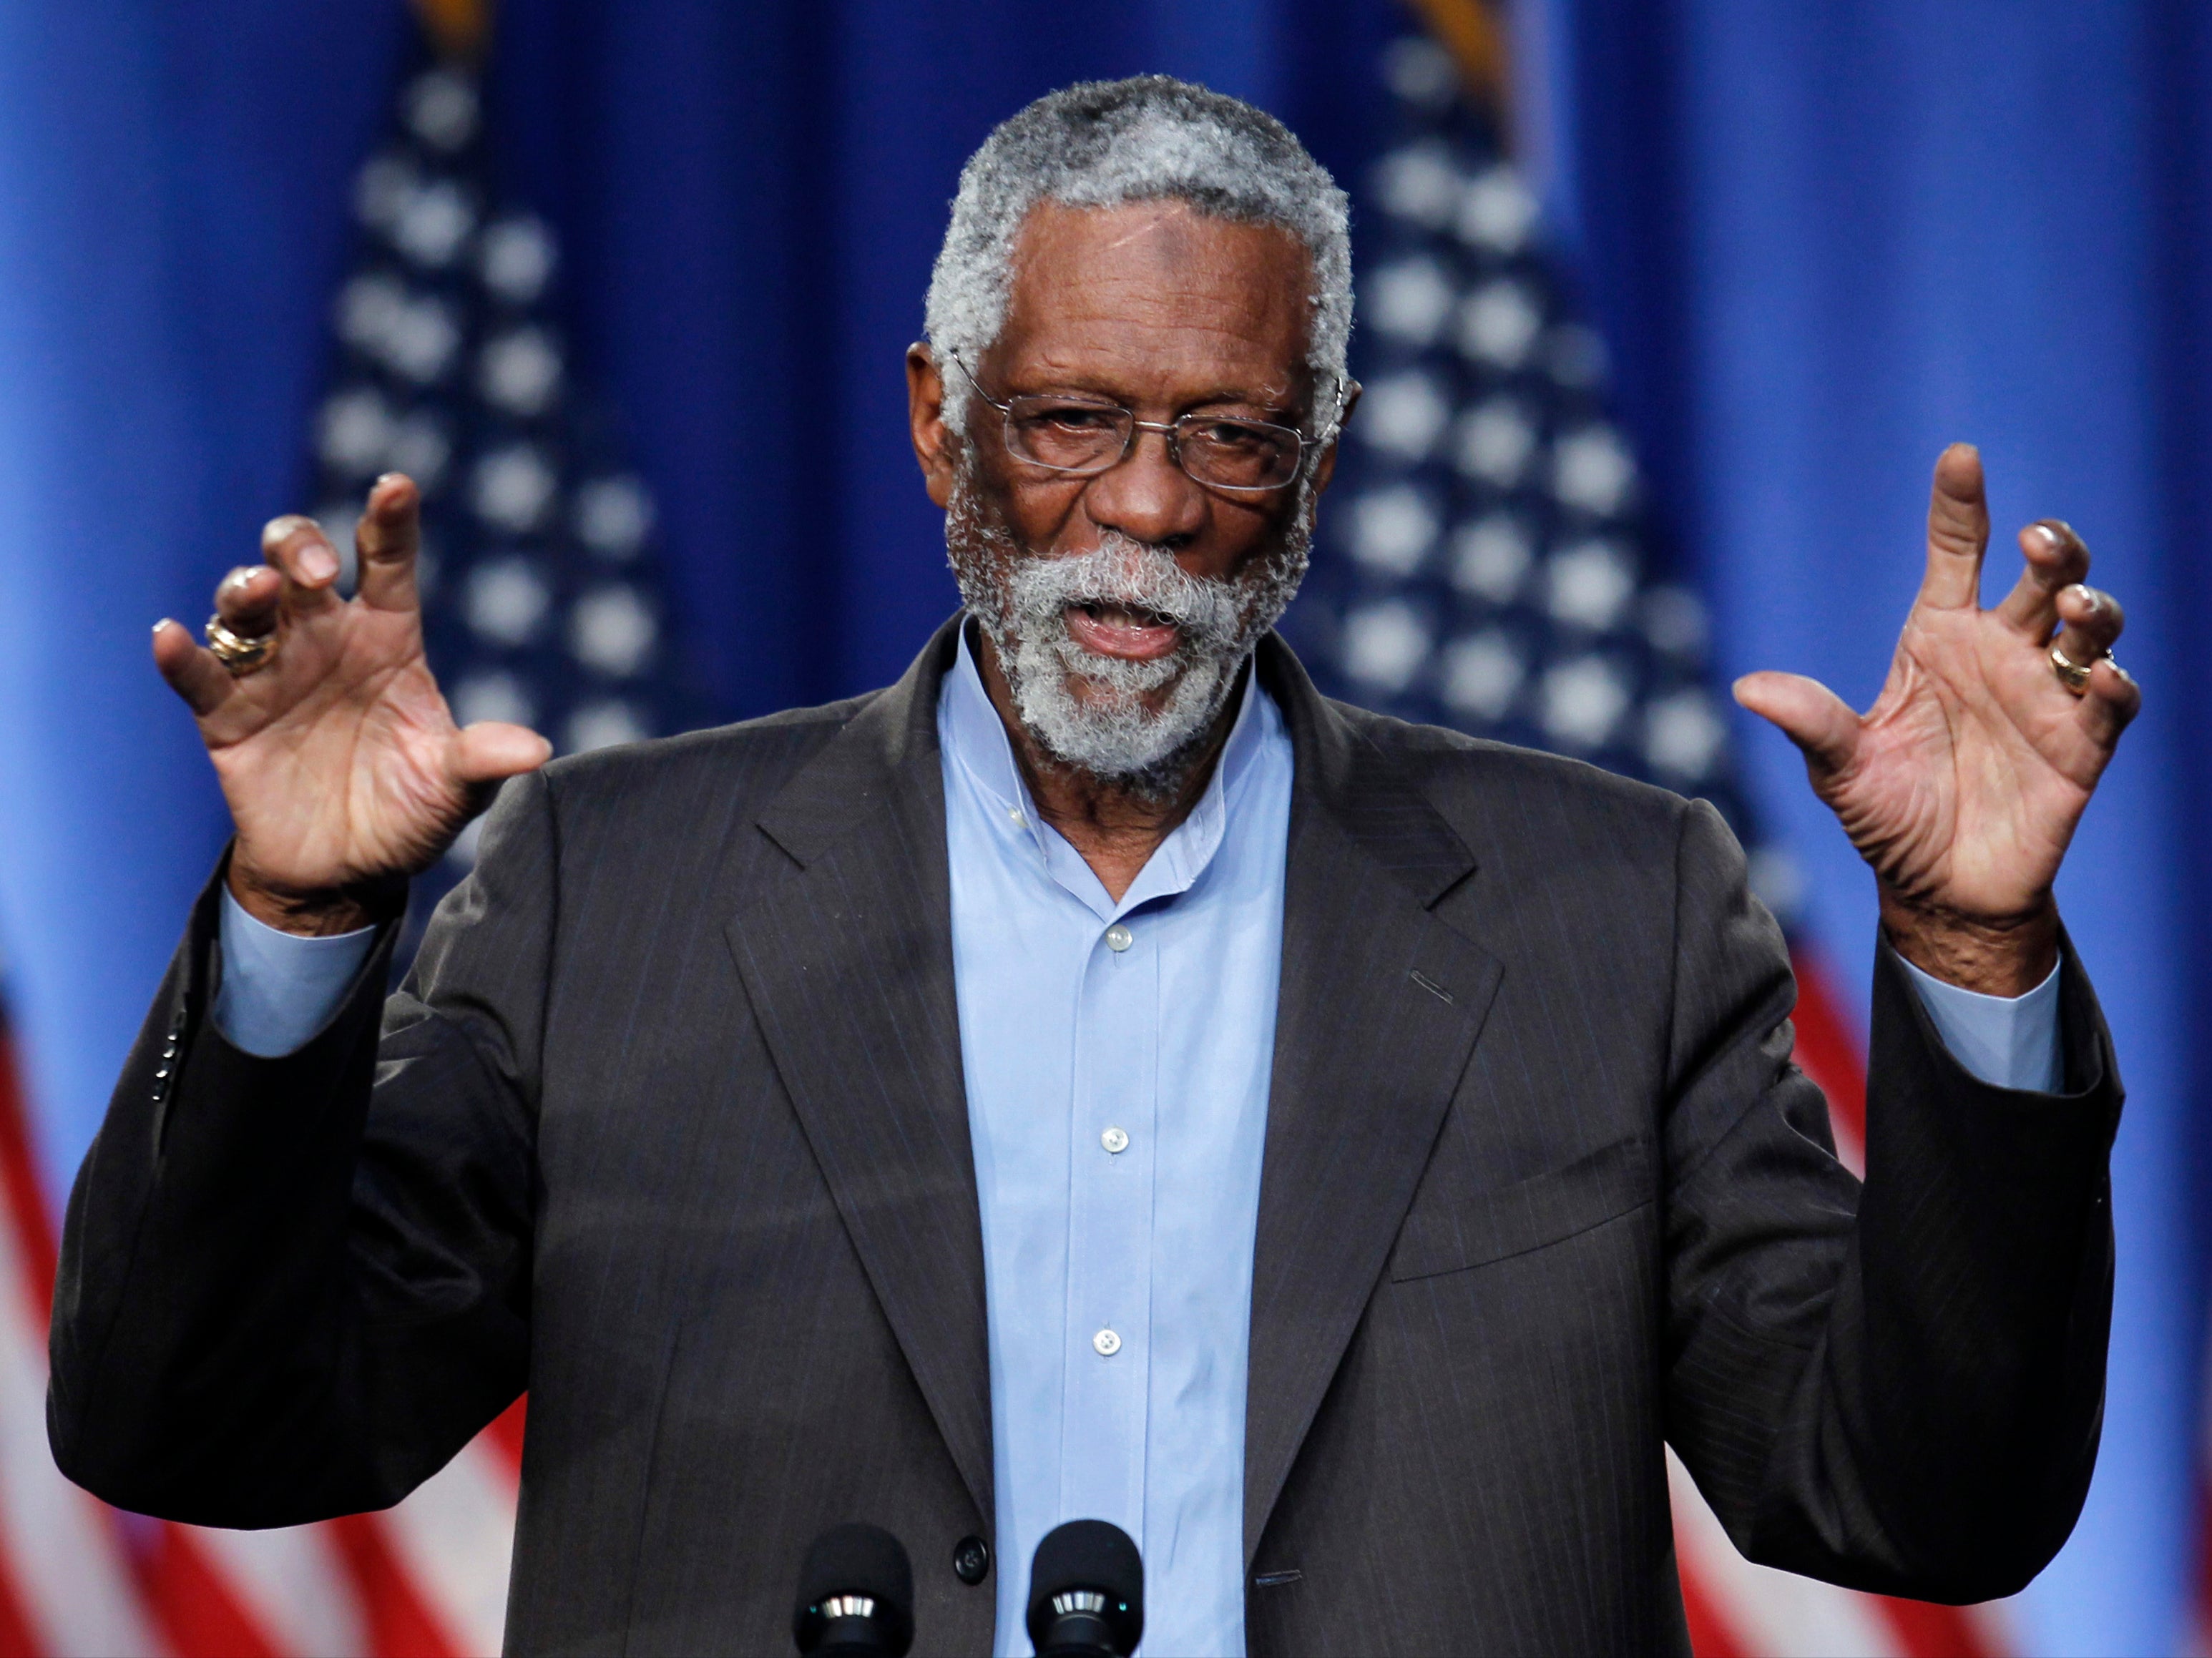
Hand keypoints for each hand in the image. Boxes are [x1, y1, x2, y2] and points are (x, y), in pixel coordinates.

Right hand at [153, 475, 550, 934]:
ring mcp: (271, 673)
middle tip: (311, 569)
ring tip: (258, 590)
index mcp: (387, 638)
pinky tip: (166, 635)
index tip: (395, 485)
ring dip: (243, 588)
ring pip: (243, 606)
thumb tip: (535, 752)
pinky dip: (179, 654)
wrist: (349, 874)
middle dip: (297, 547)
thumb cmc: (407, 812)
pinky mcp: (226, 716)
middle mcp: (325, 640)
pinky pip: (195, 675)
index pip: (388, 565)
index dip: (389, 522)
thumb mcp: (455, 790)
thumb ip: (483, 762)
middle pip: (300, 563)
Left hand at [1733, 444, 2139, 994]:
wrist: (1936, 891)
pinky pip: (2112, 704)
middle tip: (2040, 543)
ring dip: (2090, 609)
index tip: (1961, 458)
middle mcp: (2000, 654)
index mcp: (1938, 641)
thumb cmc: (1887, 817)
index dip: (1960, 506)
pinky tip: (2102, 678)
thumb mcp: (1840, 770)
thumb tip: (1748, 688)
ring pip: (2089, 628)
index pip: (1956, 555)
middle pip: (2042, 578)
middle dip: (2054, 552)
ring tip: (2073, 610)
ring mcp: (2046, 697)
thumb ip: (1810, 723)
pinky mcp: (2082, 747)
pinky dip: (2115, 686)